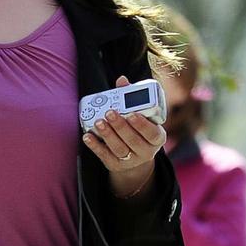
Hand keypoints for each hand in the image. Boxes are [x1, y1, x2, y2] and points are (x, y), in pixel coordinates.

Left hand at [86, 76, 166, 197]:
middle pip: (133, 140)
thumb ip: (132, 97)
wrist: (134, 155)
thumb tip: (121, 80)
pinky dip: (95, 146)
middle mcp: (146, 151)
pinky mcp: (116, 165)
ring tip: (98, 122)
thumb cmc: (138, 128)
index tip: (132, 114)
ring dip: (108, 135)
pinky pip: (105, 156)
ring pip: (119, 149)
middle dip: (120, 126)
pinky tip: (88, 136)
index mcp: (157, 138)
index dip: (142, 125)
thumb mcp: (142, 115)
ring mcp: (131, 160)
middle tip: (110, 113)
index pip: (153, 133)